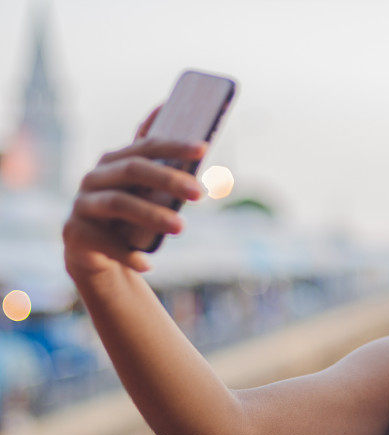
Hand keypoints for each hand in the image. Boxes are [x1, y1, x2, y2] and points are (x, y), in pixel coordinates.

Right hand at [62, 106, 206, 278]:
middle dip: (168, 179)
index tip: (204, 149)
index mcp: (115, 160)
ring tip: (181, 227)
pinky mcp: (75, 233)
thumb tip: (166, 107)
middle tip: (200, 193)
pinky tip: (148, 264)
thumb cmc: (128, 212)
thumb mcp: (142, 187)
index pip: (147, 146)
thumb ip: (154, 155)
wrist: (94, 251)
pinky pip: (105, 243)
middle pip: (134, 170)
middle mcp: (95, 176)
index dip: (174, 146)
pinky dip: (128, 254)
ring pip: (119, 203)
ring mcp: (82, 204)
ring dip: (152, 215)